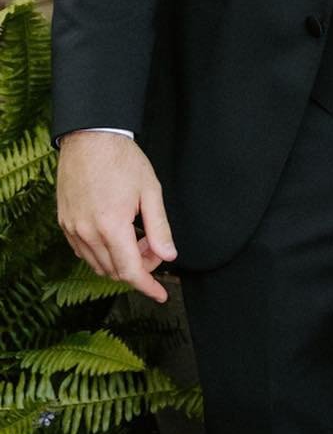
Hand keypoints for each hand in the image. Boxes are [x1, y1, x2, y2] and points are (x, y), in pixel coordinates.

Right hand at [56, 133, 175, 303]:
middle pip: (114, 270)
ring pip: (97, 264)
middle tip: (153, 247)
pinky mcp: (64, 222)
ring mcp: (72, 228)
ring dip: (120, 260)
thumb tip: (168, 256)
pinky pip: (83, 251)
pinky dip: (102, 253)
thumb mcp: (151, 192)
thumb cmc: (123, 160)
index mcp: (111, 226)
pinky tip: (117, 234)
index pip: (130, 271)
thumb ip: (159, 228)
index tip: (161, 294)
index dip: (147, 286)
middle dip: (139, 267)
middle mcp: (87, 232)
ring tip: (137, 236)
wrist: (90, 138)